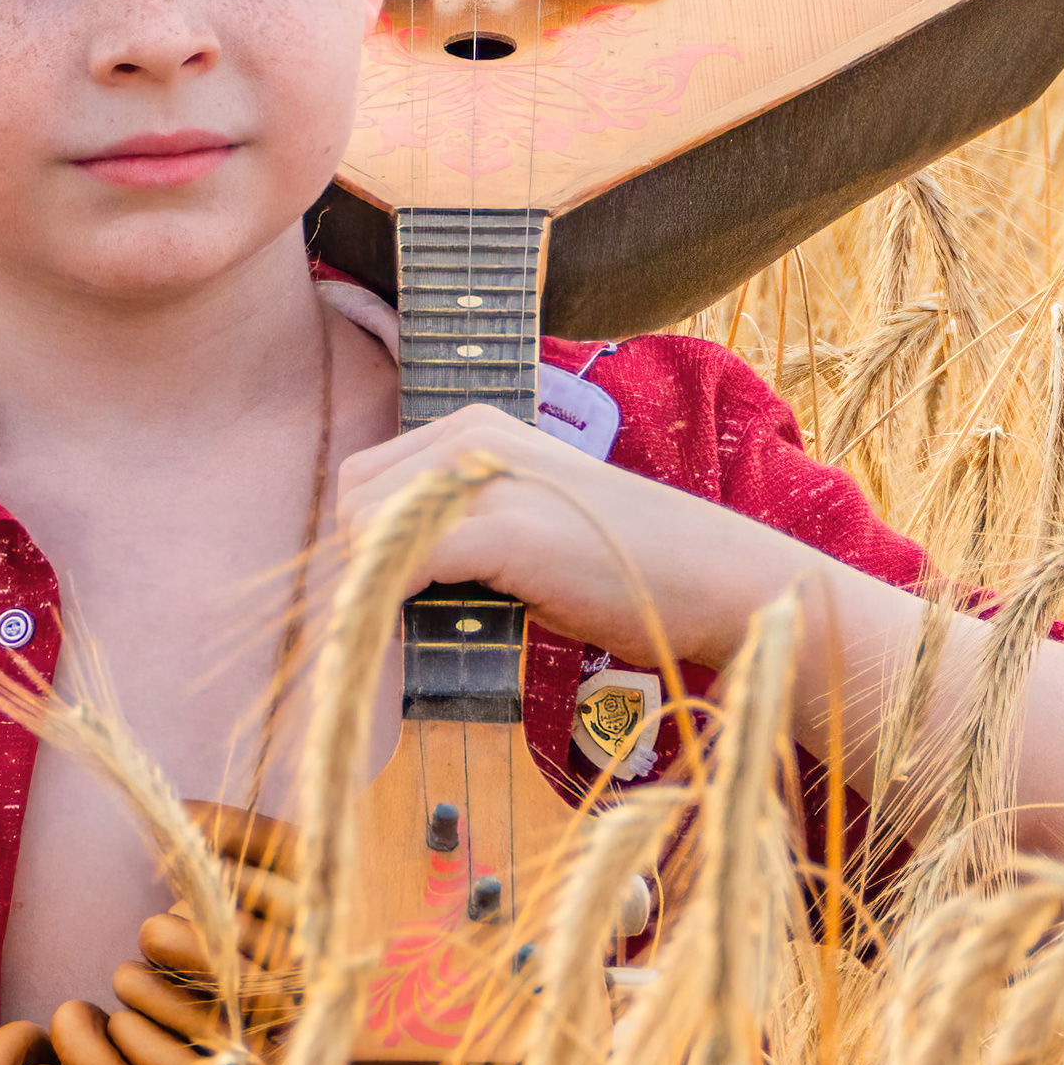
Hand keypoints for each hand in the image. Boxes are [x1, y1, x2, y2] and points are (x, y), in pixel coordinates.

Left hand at [335, 404, 740, 671]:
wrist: (711, 578)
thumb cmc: (621, 565)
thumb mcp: (526, 520)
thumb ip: (461, 526)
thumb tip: (386, 575)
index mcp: (474, 429)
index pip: (365, 479)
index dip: (366, 544)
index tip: (396, 596)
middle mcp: (472, 438)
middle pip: (352, 500)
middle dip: (363, 566)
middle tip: (405, 619)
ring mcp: (488, 478)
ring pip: (365, 528)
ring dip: (374, 588)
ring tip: (416, 630)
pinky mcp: (506, 530)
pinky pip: (403, 562)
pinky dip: (394, 604)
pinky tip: (417, 635)